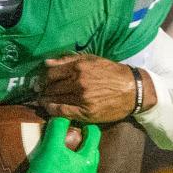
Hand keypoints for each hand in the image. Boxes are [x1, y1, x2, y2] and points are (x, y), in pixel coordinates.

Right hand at [17, 117, 100, 172]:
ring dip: (79, 162)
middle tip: (71, 140)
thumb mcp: (50, 147)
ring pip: (86, 170)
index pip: (94, 135)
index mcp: (88, 161)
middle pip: (91, 153)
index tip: (77, 124)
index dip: (86, 126)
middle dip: (84, 144)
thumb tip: (61, 115)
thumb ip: (58, 128)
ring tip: (65, 159)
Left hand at [38, 53, 152, 122]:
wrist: (132, 90)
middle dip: (43, 90)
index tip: (41, 81)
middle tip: (39, 92)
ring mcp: (82, 98)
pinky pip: (63, 112)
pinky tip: (49, 108)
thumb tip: (46, 63)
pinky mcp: (86, 112)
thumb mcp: (92, 59)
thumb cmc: (112, 73)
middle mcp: (79, 81)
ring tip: (42, 101)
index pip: (51, 72)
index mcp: (79, 66)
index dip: (43, 77)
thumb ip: (68, 60)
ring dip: (45, 100)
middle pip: (51, 87)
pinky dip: (52, 110)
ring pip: (55, 99)